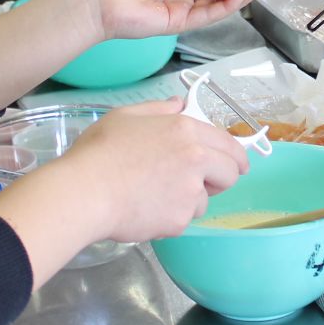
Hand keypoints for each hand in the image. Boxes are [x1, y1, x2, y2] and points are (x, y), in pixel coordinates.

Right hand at [62, 100, 250, 240]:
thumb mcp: (125, 116)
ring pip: (205, 200)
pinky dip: (170, 217)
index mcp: (185, 129)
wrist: (85, 192)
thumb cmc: (100, 151)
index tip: (238, 164)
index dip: (235, 156)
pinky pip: (183, 219)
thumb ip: (158, 109)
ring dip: (190, 200)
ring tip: (157, 195)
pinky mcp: (180, 220)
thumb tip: (179, 104)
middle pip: (230, 173)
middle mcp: (196, 158)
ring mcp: (190, 191)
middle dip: (220, 179)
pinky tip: (146, 209)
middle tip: (200, 183)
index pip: (228, 143)